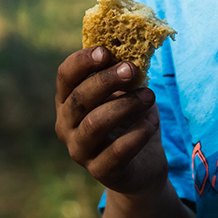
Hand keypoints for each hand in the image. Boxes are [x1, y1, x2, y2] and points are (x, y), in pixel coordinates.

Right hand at [55, 47, 167, 197]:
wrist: (143, 163)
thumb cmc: (131, 117)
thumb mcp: (127, 90)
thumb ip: (124, 71)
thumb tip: (134, 46)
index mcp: (69, 99)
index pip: (65, 75)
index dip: (82, 61)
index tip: (106, 51)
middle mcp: (66, 125)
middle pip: (79, 98)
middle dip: (106, 80)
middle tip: (132, 69)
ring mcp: (80, 150)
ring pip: (94, 124)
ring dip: (125, 105)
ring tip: (150, 95)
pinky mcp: (100, 171)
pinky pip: (116, 152)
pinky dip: (137, 133)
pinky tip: (152, 121)